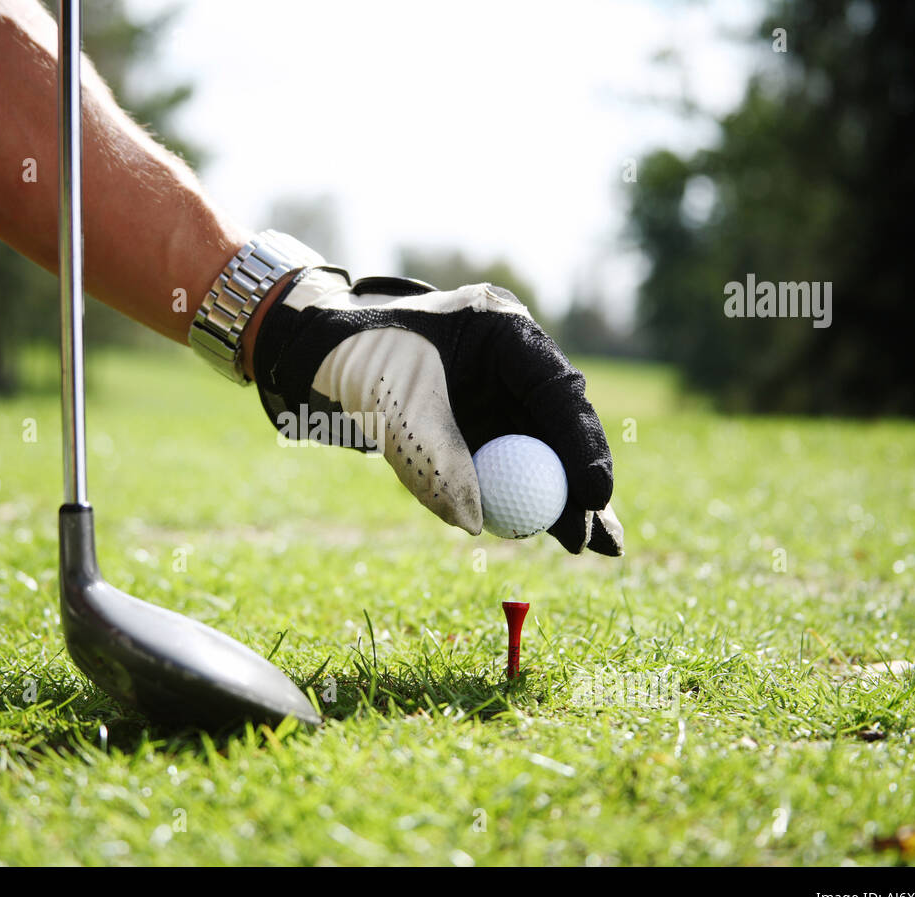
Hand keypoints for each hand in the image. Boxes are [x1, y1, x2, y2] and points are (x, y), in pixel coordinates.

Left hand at [251, 267, 622, 555]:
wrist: (319, 351)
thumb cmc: (356, 360)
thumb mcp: (394, 406)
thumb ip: (434, 461)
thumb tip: (474, 523)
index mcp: (503, 328)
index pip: (557, 390)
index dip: (582, 446)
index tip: (593, 496)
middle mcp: (513, 358)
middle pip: (560, 427)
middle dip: (581, 483)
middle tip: (595, 538)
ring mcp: (501, 389)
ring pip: (544, 450)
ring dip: (562, 499)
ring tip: (592, 548)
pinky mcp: (483, 419)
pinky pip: (514, 463)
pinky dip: (528, 498)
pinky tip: (557, 533)